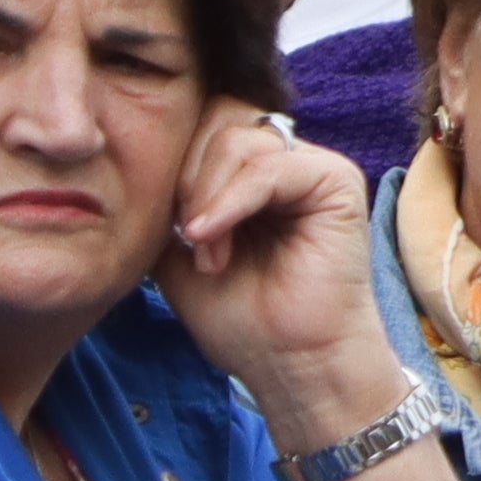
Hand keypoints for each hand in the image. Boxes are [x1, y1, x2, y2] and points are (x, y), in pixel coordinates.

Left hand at [170, 110, 408, 445]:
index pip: (201, 123)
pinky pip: (268, 166)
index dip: (171, 161)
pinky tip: (213, 238)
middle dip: (184, 178)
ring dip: (205, 197)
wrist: (287, 361)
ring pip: (236, 140)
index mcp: (250, 172)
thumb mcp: (177, 244)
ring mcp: (313, 168)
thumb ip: (167, 194)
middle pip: (215, 119)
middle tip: (186, 239)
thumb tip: (144, 153)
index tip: (165, 225)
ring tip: (206, 251)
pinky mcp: (336, 182)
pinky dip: (230, 201)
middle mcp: (285, 160)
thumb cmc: (239, 315)